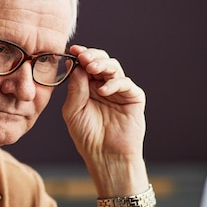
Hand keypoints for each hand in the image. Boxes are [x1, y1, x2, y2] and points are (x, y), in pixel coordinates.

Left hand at [62, 45, 145, 164]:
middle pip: (101, 61)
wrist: (105, 156)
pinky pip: (125, 83)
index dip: (80, 55)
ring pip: (114, 67)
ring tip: (91, 68)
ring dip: (102, 65)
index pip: (85, 64)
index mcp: (87, 86)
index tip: (73, 49)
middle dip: (91, 56)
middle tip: (83, 57)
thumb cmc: (87, 136)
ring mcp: (119, 90)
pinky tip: (103, 90)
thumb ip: (75, 88)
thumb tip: (76, 65)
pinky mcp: (133, 98)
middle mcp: (103, 85)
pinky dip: (114, 83)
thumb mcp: (73, 110)